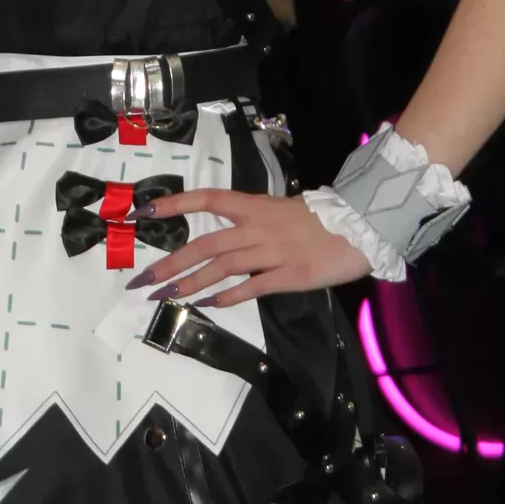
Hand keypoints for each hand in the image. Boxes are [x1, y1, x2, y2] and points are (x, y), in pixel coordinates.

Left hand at [136, 189, 374, 307]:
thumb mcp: (282, 211)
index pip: (208, 199)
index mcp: (255, 206)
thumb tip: (224, 241)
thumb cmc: (321, 220)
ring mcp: (273, 252)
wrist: (362, 227)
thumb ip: (253, 224)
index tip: (144, 212)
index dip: (175, 204)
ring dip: (191, 282)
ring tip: (166, 296)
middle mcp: (258, 227)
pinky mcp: (289, 274)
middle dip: (171, 262)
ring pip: (222, 266)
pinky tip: (209, 305)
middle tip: (142, 280)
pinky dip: (229, 296)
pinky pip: (253, 287)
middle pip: (206, 243)